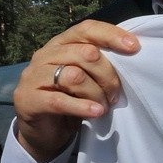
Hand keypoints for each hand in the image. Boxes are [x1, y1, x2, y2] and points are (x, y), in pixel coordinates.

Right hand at [13, 19, 139, 162]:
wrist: (42, 132)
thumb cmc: (70, 100)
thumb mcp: (86, 77)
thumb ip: (98, 63)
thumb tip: (131, 51)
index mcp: (60, 43)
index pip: (86, 29)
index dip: (111, 35)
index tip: (134, 47)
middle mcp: (45, 54)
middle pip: (85, 53)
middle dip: (108, 75)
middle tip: (115, 95)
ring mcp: (33, 76)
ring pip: (74, 76)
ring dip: (96, 93)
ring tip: (104, 106)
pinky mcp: (28, 99)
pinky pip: (60, 100)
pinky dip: (82, 107)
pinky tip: (96, 112)